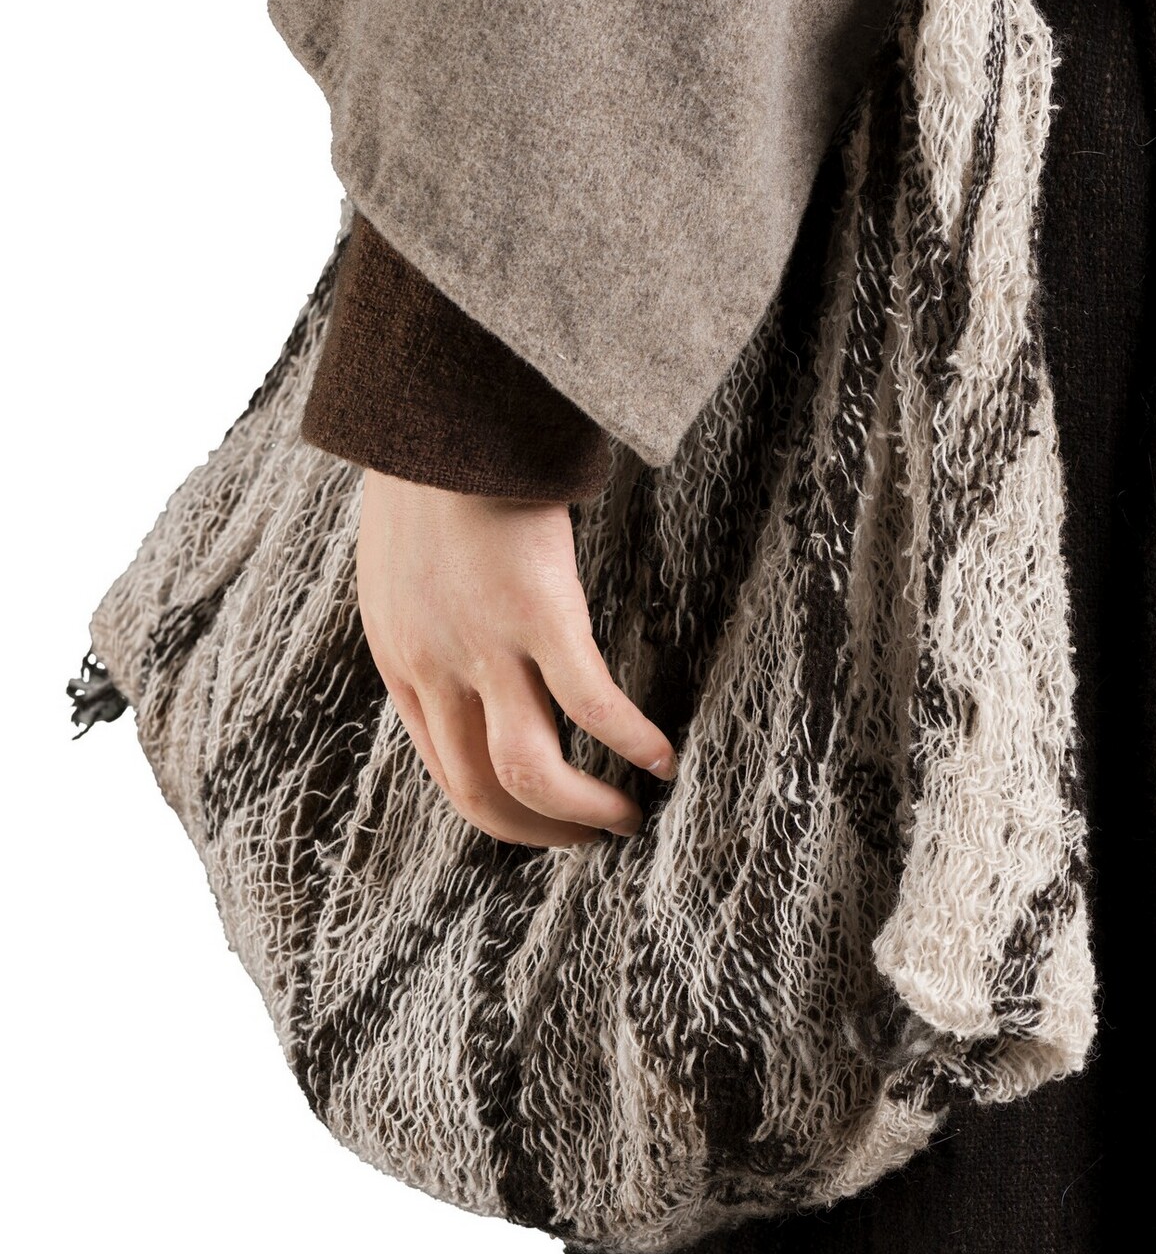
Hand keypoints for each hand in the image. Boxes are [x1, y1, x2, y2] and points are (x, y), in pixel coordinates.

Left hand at [355, 470, 677, 846]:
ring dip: (582, 810)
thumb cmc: (426, 481)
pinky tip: (663, 756)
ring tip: (627, 818)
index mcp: (401, 663)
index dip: (502, 815)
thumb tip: (462, 671)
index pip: (447, 775)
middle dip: (542, 831)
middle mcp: (436, 668)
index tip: (545, 820)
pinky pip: (590, 703)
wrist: (435, 416)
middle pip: (484, 792)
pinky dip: (629, 742)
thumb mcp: (395, 575)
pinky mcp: (538, 611)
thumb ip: (423, 630)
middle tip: (591, 838)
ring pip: (531, 770)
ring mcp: (485, 644)